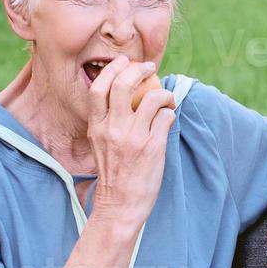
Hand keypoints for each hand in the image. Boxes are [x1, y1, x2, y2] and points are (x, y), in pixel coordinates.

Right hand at [87, 55, 176, 226]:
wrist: (120, 205)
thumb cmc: (113, 174)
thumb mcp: (101, 144)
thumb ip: (109, 122)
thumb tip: (128, 97)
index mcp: (96, 127)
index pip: (98, 88)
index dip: (112, 70)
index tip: (124, 62)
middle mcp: (112, 129)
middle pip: (123, 84)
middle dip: (139, 69)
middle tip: (150, 68)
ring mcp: (133, 137)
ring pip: (152, 97)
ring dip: (164, 94)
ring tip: (166, 99)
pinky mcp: (152, 146)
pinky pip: (166, 117)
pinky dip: (170, 113)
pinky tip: (169, 119)